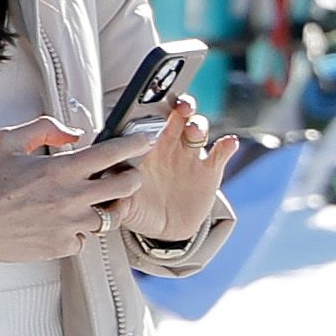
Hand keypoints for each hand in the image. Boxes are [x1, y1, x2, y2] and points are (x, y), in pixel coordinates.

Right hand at [0, 116, 145, 265]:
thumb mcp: (7, 141)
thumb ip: (44, 127)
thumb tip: (74, 132)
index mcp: (60, 170)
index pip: (112, 154)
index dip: (135, 145)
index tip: (144, 142)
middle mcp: (71, 198)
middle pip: (127, 187)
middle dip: (132, 177)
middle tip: (125, 173)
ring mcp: (71, 225)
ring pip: (112, 216)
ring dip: (109, 205)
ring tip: (94, 198)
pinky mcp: (65, 246)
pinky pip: (88, 237)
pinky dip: (82, 228)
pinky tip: (65, 220)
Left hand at [110, 100, 223, 250]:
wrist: (164, 229)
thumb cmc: (138, 208)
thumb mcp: (123, 204)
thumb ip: (115, 197)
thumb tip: (106, 199)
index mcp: (144, 148)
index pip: (148, 122)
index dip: (150, 111)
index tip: (151, 105)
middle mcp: (169, 146)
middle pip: (177, 117)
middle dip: (180, 107)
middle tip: (181, 107)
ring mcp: (190, 157)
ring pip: (197, 131)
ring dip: (198, 125)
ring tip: (195, 130)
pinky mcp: (210, 172)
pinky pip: (220, 154)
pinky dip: (226, 146)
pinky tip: (229, 143)